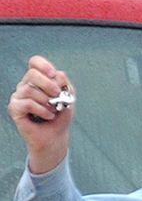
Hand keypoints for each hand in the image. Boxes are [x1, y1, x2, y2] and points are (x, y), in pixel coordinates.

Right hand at [7, 55, 74, 172]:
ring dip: (47, 101)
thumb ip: (65, 84)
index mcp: (38, 80)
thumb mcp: (68, 98)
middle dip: (48, 84)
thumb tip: (57, 74)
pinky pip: (27, 103)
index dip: (43, 65)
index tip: (54, 74)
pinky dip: (42, 110)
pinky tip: (49, 116)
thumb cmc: (60, 117)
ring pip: (29, 90)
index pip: (34, 62)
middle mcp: (25, 85)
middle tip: (57, 95)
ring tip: (54, 110)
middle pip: (31, 74)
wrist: (55, 137)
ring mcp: (18, 97)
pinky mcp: (14, 109)